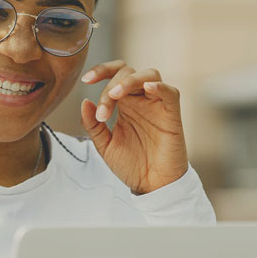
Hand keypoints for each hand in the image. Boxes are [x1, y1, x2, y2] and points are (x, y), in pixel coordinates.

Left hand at [79, 60, 188, 194]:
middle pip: (128, 71)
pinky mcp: (172, 115)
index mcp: (125, 103)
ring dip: (130, 80)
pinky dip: (160, 86)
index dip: (100, 71)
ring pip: (149, 74)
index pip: (114, 74)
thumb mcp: (105, 145)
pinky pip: (170, 92)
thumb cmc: (132, 165)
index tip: (85, 81)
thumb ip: (93, 125)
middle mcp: (141, 100)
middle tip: (103, 113)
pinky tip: (148, 88)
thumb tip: (84, 102)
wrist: (151, 186)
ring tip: (115, 95)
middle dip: (110, 86)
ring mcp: (157, 105)